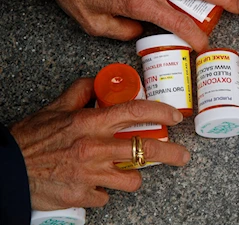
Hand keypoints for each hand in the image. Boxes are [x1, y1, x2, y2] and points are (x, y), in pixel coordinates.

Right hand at [10, 78, 189, 209]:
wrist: (7, 169)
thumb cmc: (30, 138)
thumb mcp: (55, 108)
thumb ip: (81, 92)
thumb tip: (99, 81)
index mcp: (91, 123)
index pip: (136, 112)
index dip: (161, 112)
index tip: (175, 116)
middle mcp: (95, 147)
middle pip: (146, 149)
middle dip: (172, 153)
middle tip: (182, 156)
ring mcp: (91, 174)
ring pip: (133, 178)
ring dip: (132, 174)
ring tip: (126, 171)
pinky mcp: (84, 195)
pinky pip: (106, 195)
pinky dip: (104, 191)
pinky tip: (94, 184)